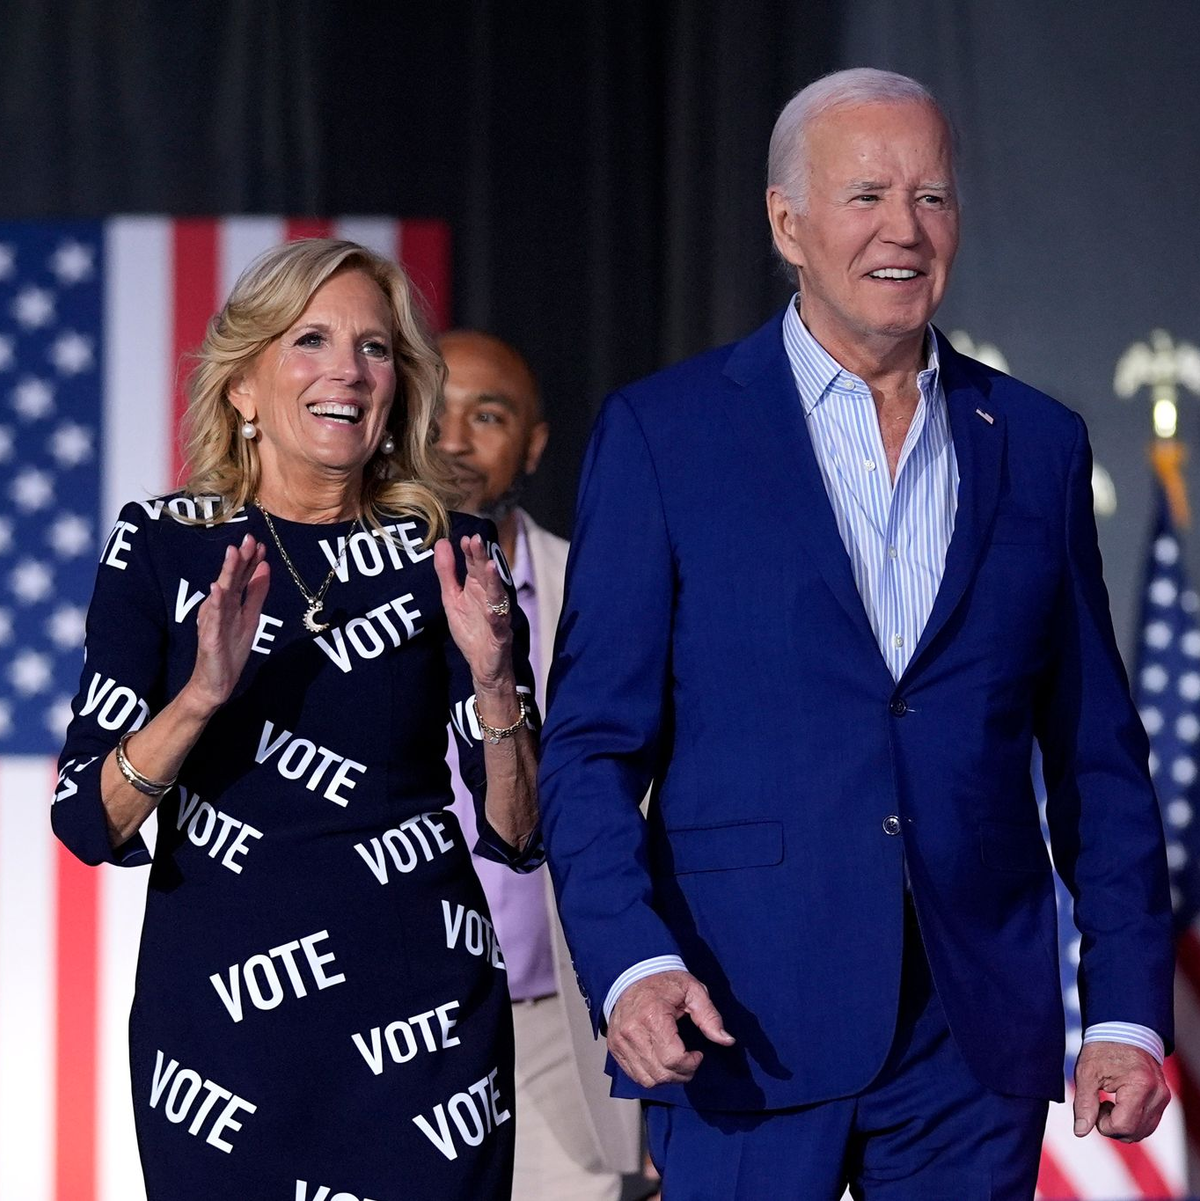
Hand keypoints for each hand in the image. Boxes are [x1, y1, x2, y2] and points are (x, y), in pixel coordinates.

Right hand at [184, 535, 269, 714]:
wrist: (215, 682)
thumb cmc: (230, 649)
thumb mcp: (250, 616)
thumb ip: (256, 593)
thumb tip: (264, 566)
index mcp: (230, 602)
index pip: (242, 577)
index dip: (251, 560)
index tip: (260, 543)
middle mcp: (219, 608)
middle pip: (231, 580)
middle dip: (240, 559)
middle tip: (248, 539)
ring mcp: (213, 621)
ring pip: (221, 593)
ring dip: (227, 573)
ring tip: (233, 554)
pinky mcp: (210, 637)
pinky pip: (213, 619)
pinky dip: (215, 603)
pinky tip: (216, 589)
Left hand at [433, 534, 511, 688]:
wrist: (482, 664)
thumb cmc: (470, 629)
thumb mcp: (451, 599)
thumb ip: (447, 572)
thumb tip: (441, 542)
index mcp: (477, 587)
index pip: (474, 565)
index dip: (470, 551)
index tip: (465, 537)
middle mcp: (489, 598)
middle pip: (487, 574)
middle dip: (482, 558)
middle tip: (477, 540)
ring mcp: (497, 615)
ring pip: (497, 596)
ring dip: (494, 582)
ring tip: (490, 567)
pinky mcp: (500, 635)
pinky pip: (499, 625)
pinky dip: (497, 618)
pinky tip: (492, 610)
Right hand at [607, 970, 734, 1087]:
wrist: (632, 973)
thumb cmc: (664, 981)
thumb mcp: (693, 990)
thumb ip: (710, 1016)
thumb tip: (727, 1040)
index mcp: (652, 1016)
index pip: (673, 1059)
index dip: (691, 1064)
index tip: (698, 1054)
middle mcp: (632, 1031)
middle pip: (661, 1074)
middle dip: (682, 1073)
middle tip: (690, 1061)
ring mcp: (620, 1041)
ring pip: (648, 1080)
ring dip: (667, 1077)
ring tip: (676, 1061)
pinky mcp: (614, 1047)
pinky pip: (635, 1075)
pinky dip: (651, 1075)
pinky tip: (661, 1061)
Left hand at [1073, 1040, 1169, 1141]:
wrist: (1122, 1031)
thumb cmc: (1102, 1049)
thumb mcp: (1086, 1073)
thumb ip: (1084, 1104)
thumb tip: (1080, 1132)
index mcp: (1139, 1084)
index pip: (1123, 1125)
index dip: (1103, 1124)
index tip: (1096, 1106)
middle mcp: (1157, 1093)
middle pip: (1133, 1132)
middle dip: (1112, 1126)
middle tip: (1100, 1104)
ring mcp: (1163, 1097)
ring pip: (1142, 1132)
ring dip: (1122, 1126)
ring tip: (1110, 1103)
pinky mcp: (1163, 1099)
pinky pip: (1148, 1124)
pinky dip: (1132, 1121)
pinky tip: (1120, 1104)